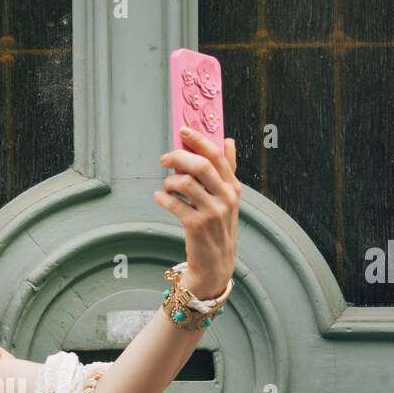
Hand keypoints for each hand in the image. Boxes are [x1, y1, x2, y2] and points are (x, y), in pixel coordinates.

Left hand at [154, 128, 240, 298]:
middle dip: (178, 156)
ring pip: (185, 182)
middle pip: (201, 165)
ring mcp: (212, 212)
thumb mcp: (228, 197)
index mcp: (234, 186)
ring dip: (169, 181)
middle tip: (164, 158)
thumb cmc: (218, 225)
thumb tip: (228, 140)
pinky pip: (174, 203)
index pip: (217, 155)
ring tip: (166, 186)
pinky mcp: (197, 226)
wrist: (216, 262)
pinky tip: (159, 197)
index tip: (183, 130)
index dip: (199, 140)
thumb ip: (228, 168)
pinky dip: (162, 197)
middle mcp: (226, 197)